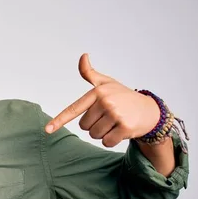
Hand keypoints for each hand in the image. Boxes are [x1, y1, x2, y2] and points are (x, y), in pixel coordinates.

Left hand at [45, 53, 159, 147]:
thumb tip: (83, 56)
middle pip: (84, 126)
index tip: (47, 130)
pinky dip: (112, 141)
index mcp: (97, 92)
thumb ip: (90, 73)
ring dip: (103, 133)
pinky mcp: (125, 127)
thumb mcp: (107, 83)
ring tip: (115, 123)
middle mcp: (106, 102)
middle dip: (94, 125)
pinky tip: (121, 131)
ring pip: (94, 135)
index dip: (59, 120)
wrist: (150, 110)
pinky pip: (107, 142)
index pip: (74, 109)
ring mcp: (116, 114)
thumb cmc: (123, 96)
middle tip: (108, 117)